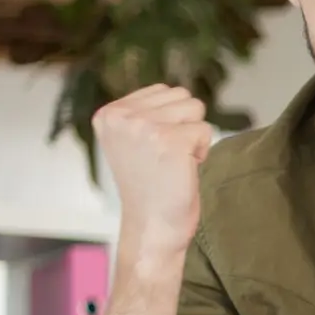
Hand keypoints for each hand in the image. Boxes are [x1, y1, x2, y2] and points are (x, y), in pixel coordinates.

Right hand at [92, 85, 213, 265]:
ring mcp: (145, 127)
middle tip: (167, 158)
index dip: (170, 120)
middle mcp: (122, 116)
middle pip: (182, 95)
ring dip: (194, 136)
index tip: (155, 149)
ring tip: (175, 161)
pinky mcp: (170, 141)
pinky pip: (205, 130)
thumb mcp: (132, 140)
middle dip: (184, 125)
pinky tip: (183, 170)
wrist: (151, 225)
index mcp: (108, 113)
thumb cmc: (150, 186)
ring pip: (196, 108)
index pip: (163, 89)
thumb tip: (176, 90)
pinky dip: (202, 151)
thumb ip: (145, 112)